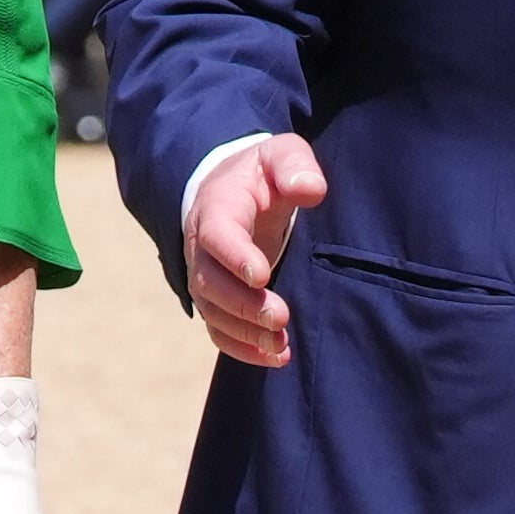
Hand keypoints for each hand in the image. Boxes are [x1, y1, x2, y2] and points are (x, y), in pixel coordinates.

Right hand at [185, 134, 328, 365]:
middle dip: (243, 304)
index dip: (235, 256)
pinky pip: (218, 330)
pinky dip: (241, 348)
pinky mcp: (217, 299)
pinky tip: (274, 358)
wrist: (232, 190)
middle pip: (210, 281)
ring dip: (244, 332)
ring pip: (212, 311)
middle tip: (280, 317)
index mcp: (218, 207)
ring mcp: (206, 275)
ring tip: (280, 345)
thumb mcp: (280, 155)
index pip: (218, 234)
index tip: (262, 275)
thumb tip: (311, 190)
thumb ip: (294, 165)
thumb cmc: (262, 174)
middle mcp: (202, 246)